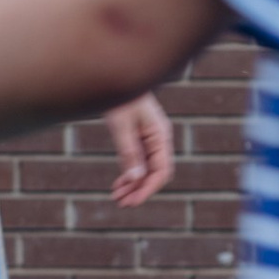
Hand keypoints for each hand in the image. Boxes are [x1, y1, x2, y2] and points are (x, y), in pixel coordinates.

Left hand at [107, 92, 174, 206]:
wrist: (116, 74)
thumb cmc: (121, 96)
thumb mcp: (121, 125)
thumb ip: (129, 151)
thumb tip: (135, 178)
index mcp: (161, 135)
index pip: (161, 171)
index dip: (148, 189)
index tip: (133, 202)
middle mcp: (159, 139)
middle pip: (154, 173)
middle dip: (139, 190)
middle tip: (121, 204)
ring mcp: (150, 138)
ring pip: (146, 169)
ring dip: (133, 184)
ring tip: (116, 197)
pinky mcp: (139, 137)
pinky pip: (139, 161)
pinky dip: (129, 173)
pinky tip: (118, 184)